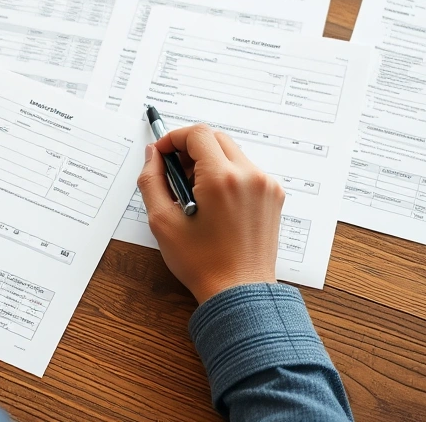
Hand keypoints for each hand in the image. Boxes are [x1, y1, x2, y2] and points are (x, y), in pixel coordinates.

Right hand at [137, 124, 283, 303]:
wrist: (240, 292)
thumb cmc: (203, 264)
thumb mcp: (163, 222)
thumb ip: (152, 181)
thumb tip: (152, 155)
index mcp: (222, 179)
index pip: (197, 134)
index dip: (174, 138)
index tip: (162, 154)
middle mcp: (249, 176)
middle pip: (216, 139)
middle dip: (191, 149)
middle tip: (175, 174)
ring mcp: (265, 185)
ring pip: (232, 154)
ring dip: (210, 163)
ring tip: (195, 194)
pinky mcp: (273, 196)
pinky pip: (247, 171)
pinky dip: (228, 176)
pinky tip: (215, 204)